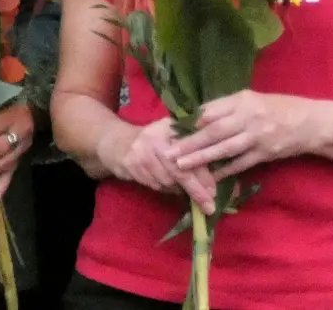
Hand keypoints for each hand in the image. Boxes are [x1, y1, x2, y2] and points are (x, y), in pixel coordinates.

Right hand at [98, 118, 216, 211]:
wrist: (117, 142)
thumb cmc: (154, 140)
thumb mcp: (172, 135)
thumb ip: (192, 147)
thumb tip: (214, 172)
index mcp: (171, 127)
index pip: (191, 152)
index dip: (203, 173)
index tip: (214, 190)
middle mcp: (156, 138)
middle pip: (179, 170)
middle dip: (195, 190)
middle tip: (209, 205)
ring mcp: (142, 153)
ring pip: (167, 181)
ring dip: (178, 190)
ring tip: (184, 191)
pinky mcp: (132, 166)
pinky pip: (155, 185)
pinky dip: (164, 188)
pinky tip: (167, 185)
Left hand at [169, 90, 316, 178]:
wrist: (310, 123)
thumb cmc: (279, 108)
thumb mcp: (253, 99)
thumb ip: (229, 107)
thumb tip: (200, 116)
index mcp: (243, 100)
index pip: (211, 110)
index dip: (190, 121)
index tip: (171, 129)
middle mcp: (248, 117)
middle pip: (213, 131)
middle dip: (189, 142)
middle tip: (169, 151)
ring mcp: (257, 137)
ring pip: (223, 149)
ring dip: (200, 158)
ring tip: (181, 165)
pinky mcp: (264, 154)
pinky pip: (239, 164)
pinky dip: (223, 171)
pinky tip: (209, 177)